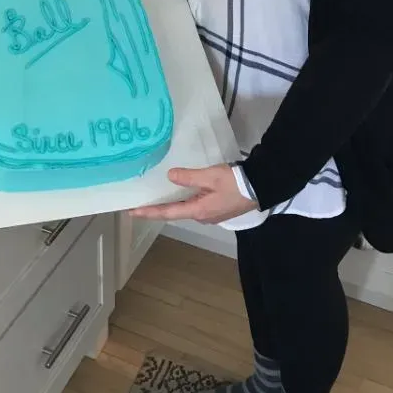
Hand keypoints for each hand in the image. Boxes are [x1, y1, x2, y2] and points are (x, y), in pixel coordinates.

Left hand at [129, 164, 257, 224]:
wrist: (261, 187)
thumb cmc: (235, 183)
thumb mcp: (211, 176)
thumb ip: (189, 177)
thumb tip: (170, 176)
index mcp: (198, 211)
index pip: (167, 213)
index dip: (149, 212)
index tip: (131, 212)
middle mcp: (202, 216)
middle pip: (175, 212)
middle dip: (157, 208)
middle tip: (140, 204)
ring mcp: (210, 214)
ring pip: (185, 208)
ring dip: (170, 204)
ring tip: (156, 197)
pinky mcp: (217, 209)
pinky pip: (195, 205)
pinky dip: (183, 199)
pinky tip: (179, 192)